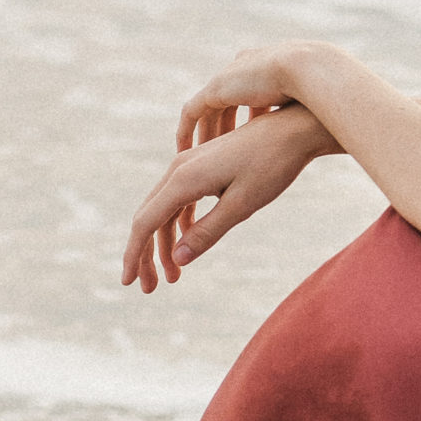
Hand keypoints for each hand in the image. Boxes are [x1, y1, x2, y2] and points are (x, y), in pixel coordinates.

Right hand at [119, 103, 337, 291]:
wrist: (291, 130)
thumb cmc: (272, 166)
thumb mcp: (242, 205)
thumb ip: (208, 232)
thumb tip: (178, 259)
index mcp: (183, 179)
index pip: (146, 223)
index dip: (134, 255)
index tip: (129, 283)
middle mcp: (178, 169)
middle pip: (149, 218)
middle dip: (145, 255)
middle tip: (150, 289)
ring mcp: (188, 166)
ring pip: (164, 212)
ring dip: (164, 245)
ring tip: (173, 278)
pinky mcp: (201, 168)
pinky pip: (180, 202)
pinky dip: (179, 228)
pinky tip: (186, 249)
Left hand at [170, 41, 342, 150]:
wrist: (310, 72)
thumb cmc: (322, 92)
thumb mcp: (313, 105)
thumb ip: (309, 114)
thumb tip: (318, 132)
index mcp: (265, 69)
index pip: (248, 98)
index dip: (246, 120)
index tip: (245, 142)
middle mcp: (242, 70)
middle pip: (226, 105)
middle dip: (222, 131)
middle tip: (219, 158)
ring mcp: (228, 78)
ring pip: (208, 112)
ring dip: (206, 136)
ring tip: (203, 163)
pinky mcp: (216, 88)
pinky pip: (192, 113)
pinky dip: (187, 131)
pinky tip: (185, 153)